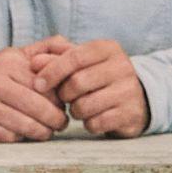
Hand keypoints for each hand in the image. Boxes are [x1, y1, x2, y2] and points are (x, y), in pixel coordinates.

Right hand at [0, 45, 66, 142]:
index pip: (47, 85)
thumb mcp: (18, 56)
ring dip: (43, 132)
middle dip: (56, 119)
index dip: (60, 98)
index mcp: (7, 62)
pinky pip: (10, 137)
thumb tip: (76, 49)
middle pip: (38, 107)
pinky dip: (22, 138)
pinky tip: (25, 133)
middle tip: (61, 123)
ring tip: (48, 131)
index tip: (64, 104)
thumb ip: (48, 49)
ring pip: (26, 125)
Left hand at [32, 38, 149, 138]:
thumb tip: (34, 62)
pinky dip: (89, 123)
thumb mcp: (83, 62)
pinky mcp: (131, 114)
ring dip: (75, 111)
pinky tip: (94, 117)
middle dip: (64, 94)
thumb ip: (57, 58)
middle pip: (77, 82)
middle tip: (66, 97)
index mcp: (109, 49)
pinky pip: (96, 123)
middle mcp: (123, 67)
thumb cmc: (100, 77)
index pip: (75, 57)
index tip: (38, 84)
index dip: (52, 71)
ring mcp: (129, 91)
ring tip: (81, 107)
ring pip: (85, 105)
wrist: (137, 99)